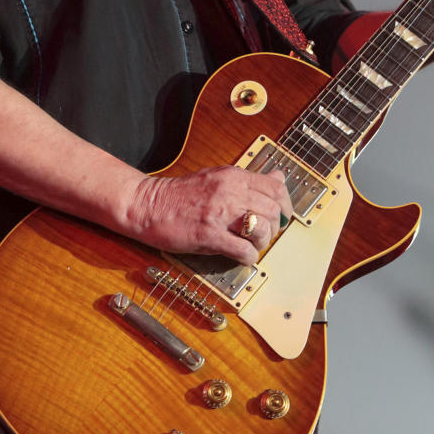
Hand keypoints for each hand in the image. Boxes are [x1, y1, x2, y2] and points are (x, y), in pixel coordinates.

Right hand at [126, 166, 292, 263]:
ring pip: (262, 229)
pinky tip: (239, 255)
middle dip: (273, 228)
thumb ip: (249, 180)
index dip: (285, 205)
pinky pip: (243, 250)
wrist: (148, 205)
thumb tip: (278, 176)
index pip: (275, 187)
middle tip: (262, 235)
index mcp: (233, 176)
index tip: (281, 216)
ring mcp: (219, 213)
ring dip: (261, 242)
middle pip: (272, 211)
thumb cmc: (180, 194)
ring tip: (250, 244)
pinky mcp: (209, 234)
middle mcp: (230, 191)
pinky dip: (247, 257)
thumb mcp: (218, 177)